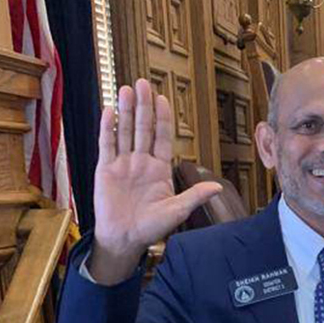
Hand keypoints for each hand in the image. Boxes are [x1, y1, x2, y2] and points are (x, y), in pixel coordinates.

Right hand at [90, 79, 221, 283]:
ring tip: (126, 89)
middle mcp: (141, 162)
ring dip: (125, 111)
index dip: (163, 118)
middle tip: (143, 83)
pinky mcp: (105, 169)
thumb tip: (218, 187)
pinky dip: (107, 128)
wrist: (125, 239)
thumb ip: (194, 195)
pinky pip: (106, 145)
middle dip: (143, 106)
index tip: (163, 98)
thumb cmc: (152, 227)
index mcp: (160, 169)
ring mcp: (122, 164)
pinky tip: (109, 111)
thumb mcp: (177, 210)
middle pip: (143, 128)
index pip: (163, 137)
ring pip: (124, 131)